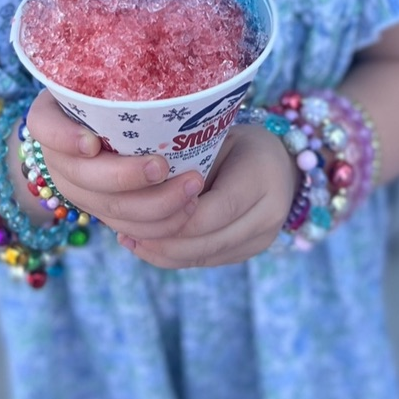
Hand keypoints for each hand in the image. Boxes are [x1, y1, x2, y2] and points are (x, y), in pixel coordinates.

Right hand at [24, 90, 204, 241]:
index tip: (91, 143)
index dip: (62, 138)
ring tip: (190, 188)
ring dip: (152, 205)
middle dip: (125, 177)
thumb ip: (126, 72)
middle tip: (162, 165)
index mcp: (52, 116)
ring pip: (107, 208)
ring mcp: (78, 188)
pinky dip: (156, 225)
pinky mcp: (101, 211)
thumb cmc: (117, 92)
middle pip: (82, 176)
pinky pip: (125, 227)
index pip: (44, 126)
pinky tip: (186, 211)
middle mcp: (58, 157)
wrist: (113, 125)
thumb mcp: (110, 78)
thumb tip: (162, 55)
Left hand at [118, 123, 296, 269]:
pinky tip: (143, 243)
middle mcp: (269, 215)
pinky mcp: (248, 253)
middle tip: (119, 227)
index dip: (175, 214)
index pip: (214, 210)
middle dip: (160, 238)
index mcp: (261, 178)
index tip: (138, 207)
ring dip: (160, 251)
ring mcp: (261, 239)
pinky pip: (204, 261)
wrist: (279, 161)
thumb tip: (136, 183)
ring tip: (126, 236)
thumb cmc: (237, 140)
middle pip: (206, 240)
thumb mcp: (216, 137)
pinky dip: (171, 255)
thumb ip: (187, 162)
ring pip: (202, 256)